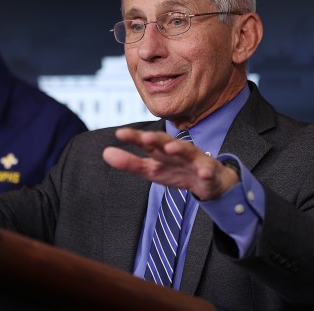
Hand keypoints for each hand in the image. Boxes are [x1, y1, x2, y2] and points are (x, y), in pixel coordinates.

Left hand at [102, 128, 238, 199]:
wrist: (208, 180)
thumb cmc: (176, 170)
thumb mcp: (151, 170)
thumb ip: (129, 162)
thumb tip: (105, 153)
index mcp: (161, 151)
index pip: (146, 142)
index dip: (134, 138)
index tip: (119, 134)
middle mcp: (177, 151)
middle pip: (166, 142)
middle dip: (156, 139)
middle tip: (145, 138)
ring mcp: (194, 159)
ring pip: (187, 151)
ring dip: (179, 148)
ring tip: (170, 148)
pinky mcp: (208, 171)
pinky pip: (207, 171)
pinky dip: (205, 171)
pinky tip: (202, 173)